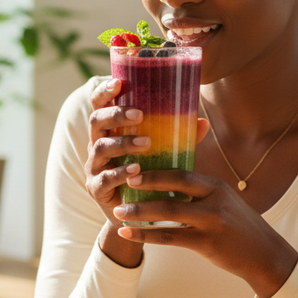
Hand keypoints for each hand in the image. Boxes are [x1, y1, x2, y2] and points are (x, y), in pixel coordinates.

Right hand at [84, 78, 209, 266]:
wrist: (139, 215)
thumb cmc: (151, 176)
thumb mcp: (165, 154)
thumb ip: (180, 139)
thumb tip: (202, 122)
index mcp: (110, 130)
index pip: (100, 104)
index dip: (104, 91)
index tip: (119, 82)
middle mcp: (97, 144)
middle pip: (96, 121)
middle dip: (116, 114)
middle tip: (139, 114)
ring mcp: (94, 167)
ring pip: (100, 147)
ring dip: (123, 143)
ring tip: (146, 143)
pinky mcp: (95, 189)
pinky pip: (104, 178)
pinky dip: (120, 173)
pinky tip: (135, 170)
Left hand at [113, 170, 297, 297]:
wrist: (264, 254)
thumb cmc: (239, 227)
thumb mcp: (224, 201)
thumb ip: (200, 192)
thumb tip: (168, 182)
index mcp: (216, 186)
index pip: (182, 172)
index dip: (156, 170)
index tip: (134, 167)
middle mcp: (214, 200)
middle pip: (174, 187)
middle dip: (145, 184)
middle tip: (123, 183)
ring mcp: (212, 222)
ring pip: (168, 213)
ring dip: (139, 212)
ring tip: (117, 213)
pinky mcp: (207, 244)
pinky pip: (170, 237)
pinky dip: (146, 235)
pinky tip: (128, 234)